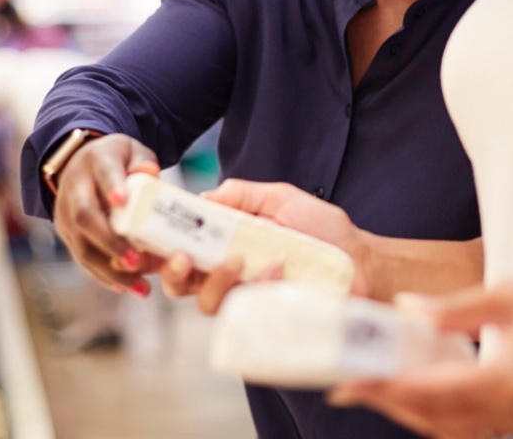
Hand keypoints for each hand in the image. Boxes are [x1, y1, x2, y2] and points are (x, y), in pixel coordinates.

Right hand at [51, 133, 163, 295]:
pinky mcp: (66, 233)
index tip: (122, 201)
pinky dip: (103, 275)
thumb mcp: (133, 151)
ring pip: (81, 245)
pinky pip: (82, 257)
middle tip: (136, 261)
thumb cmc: (116, 159)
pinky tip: (125, 287)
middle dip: (110, 242)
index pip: (103, 174)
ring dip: (109, 269)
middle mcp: (75, 188)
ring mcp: (66, 213)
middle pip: (85, 216)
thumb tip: (150, 174)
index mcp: (95, 161)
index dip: (111, 188)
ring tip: (139, 285)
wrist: (79, 161)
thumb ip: (143, 162)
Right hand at [159, 180, 372, 314]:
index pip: (181, 250)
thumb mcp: (282, 199)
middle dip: (173, 273)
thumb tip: (205, 197)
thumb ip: (244, 194)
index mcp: (226, 245)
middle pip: (181, 285)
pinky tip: (280, 267)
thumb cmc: (324, 229)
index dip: (158, 249)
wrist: (362, 260)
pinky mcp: (270, 319)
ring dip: (215, 281)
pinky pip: (250, 312)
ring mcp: (250, 300)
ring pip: (208, 304)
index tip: (151, 237)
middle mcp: (231, 276)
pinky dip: (261, 287)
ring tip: (238, 260)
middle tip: (183, 257)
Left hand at [327, 268, 512, 438]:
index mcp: (506, 380)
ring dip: (414, 411)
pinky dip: (444, 412)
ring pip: (454, 428)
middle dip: (390, 402)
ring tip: (380, 386)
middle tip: (349, 386)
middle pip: (436, 418)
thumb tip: (406, 311)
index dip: (382, 387)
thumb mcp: (509, 294)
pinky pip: (476, 424)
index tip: (345, 382)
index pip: (428, 391)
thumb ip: (454, 309)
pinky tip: (426, 388)